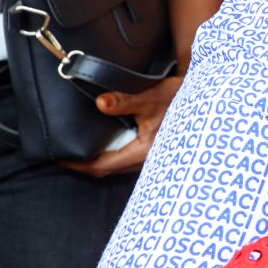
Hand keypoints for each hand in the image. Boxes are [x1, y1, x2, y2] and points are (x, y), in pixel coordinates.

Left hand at [63, 76, 182, 177]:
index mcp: (144, 150)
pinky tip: (108, 146)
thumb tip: (100, 103)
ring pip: (118, 167)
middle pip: (108, 171)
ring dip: (100, 161)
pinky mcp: (156, 153)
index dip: (78, 164)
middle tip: (66, 156)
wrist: (207, 100)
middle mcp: (148, 160)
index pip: (102, 166)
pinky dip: (113, 156)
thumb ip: (125, 100)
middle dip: (85, 166)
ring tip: (83, 151)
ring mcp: (153, 158)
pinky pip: (127, 161)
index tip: (60, 158)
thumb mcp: (152, 95)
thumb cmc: (180, 98)